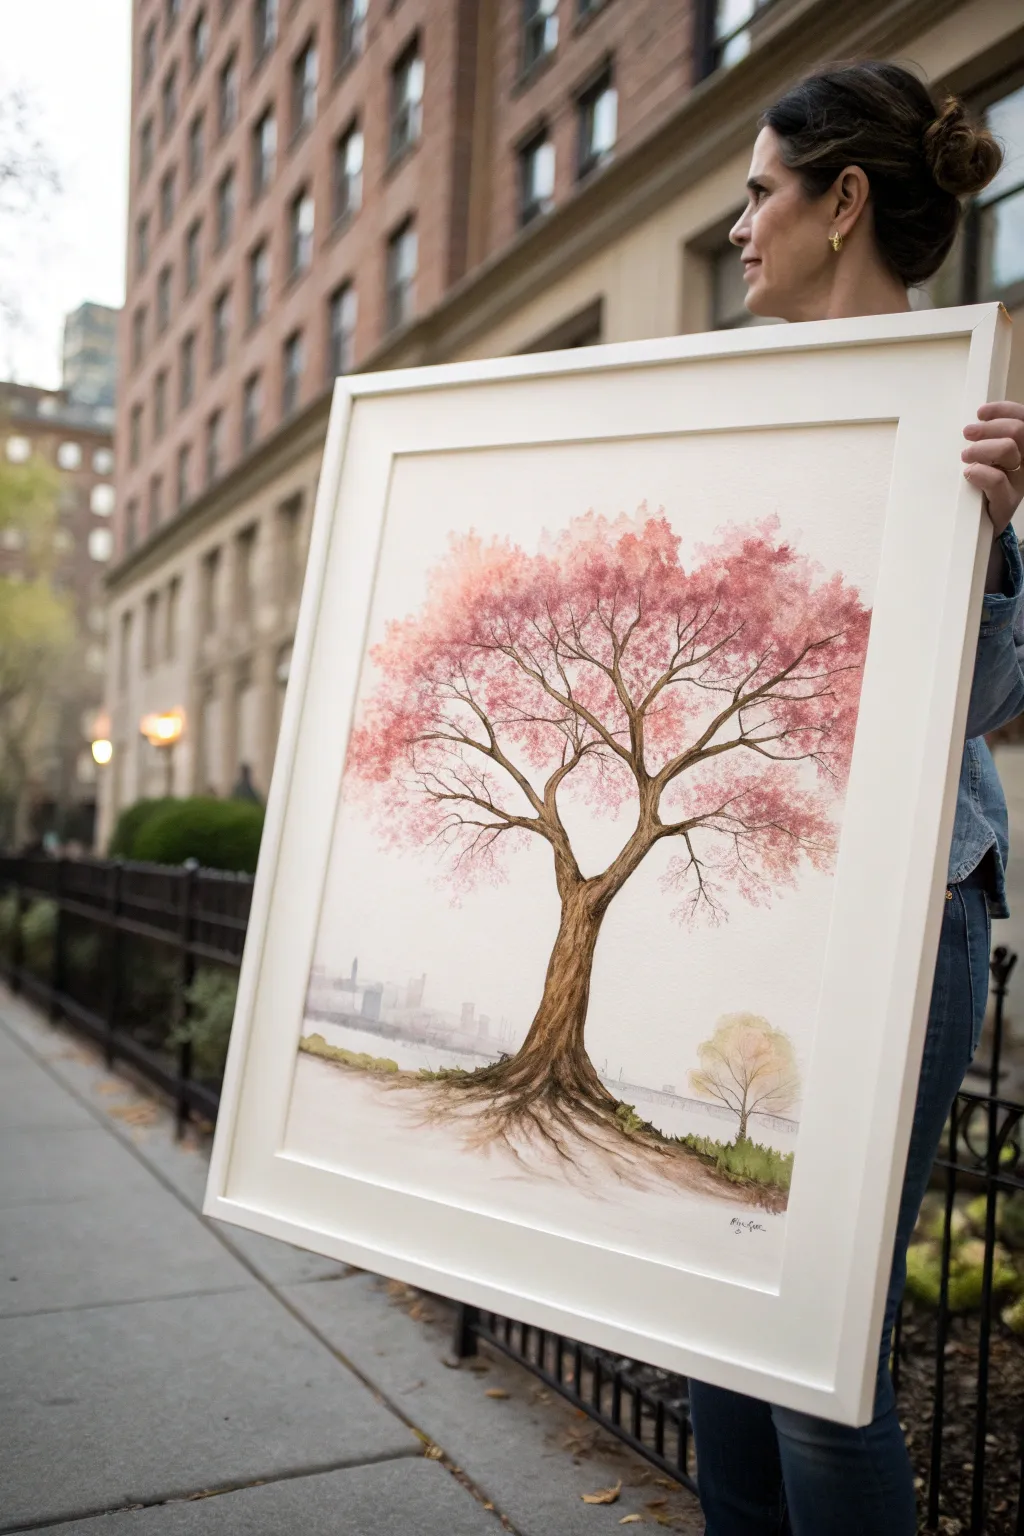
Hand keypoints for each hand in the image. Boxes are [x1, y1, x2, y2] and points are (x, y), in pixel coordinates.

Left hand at [962, 401, 1023, 537]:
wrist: (984, 524)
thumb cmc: (984, 486)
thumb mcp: (988, 459)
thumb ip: (988, 440)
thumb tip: (976, 421)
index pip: (1023, 419)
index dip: (1003, 410)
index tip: (980, 412)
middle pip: (1018, 431)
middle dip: (989, 427)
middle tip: (967, 432)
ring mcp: (1020, 482)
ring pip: (1008, 449)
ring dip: (981, 447)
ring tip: (965, 456)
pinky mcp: (1008, 501)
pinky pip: (997, 479)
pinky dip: (979, 471)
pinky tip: (969, 473)